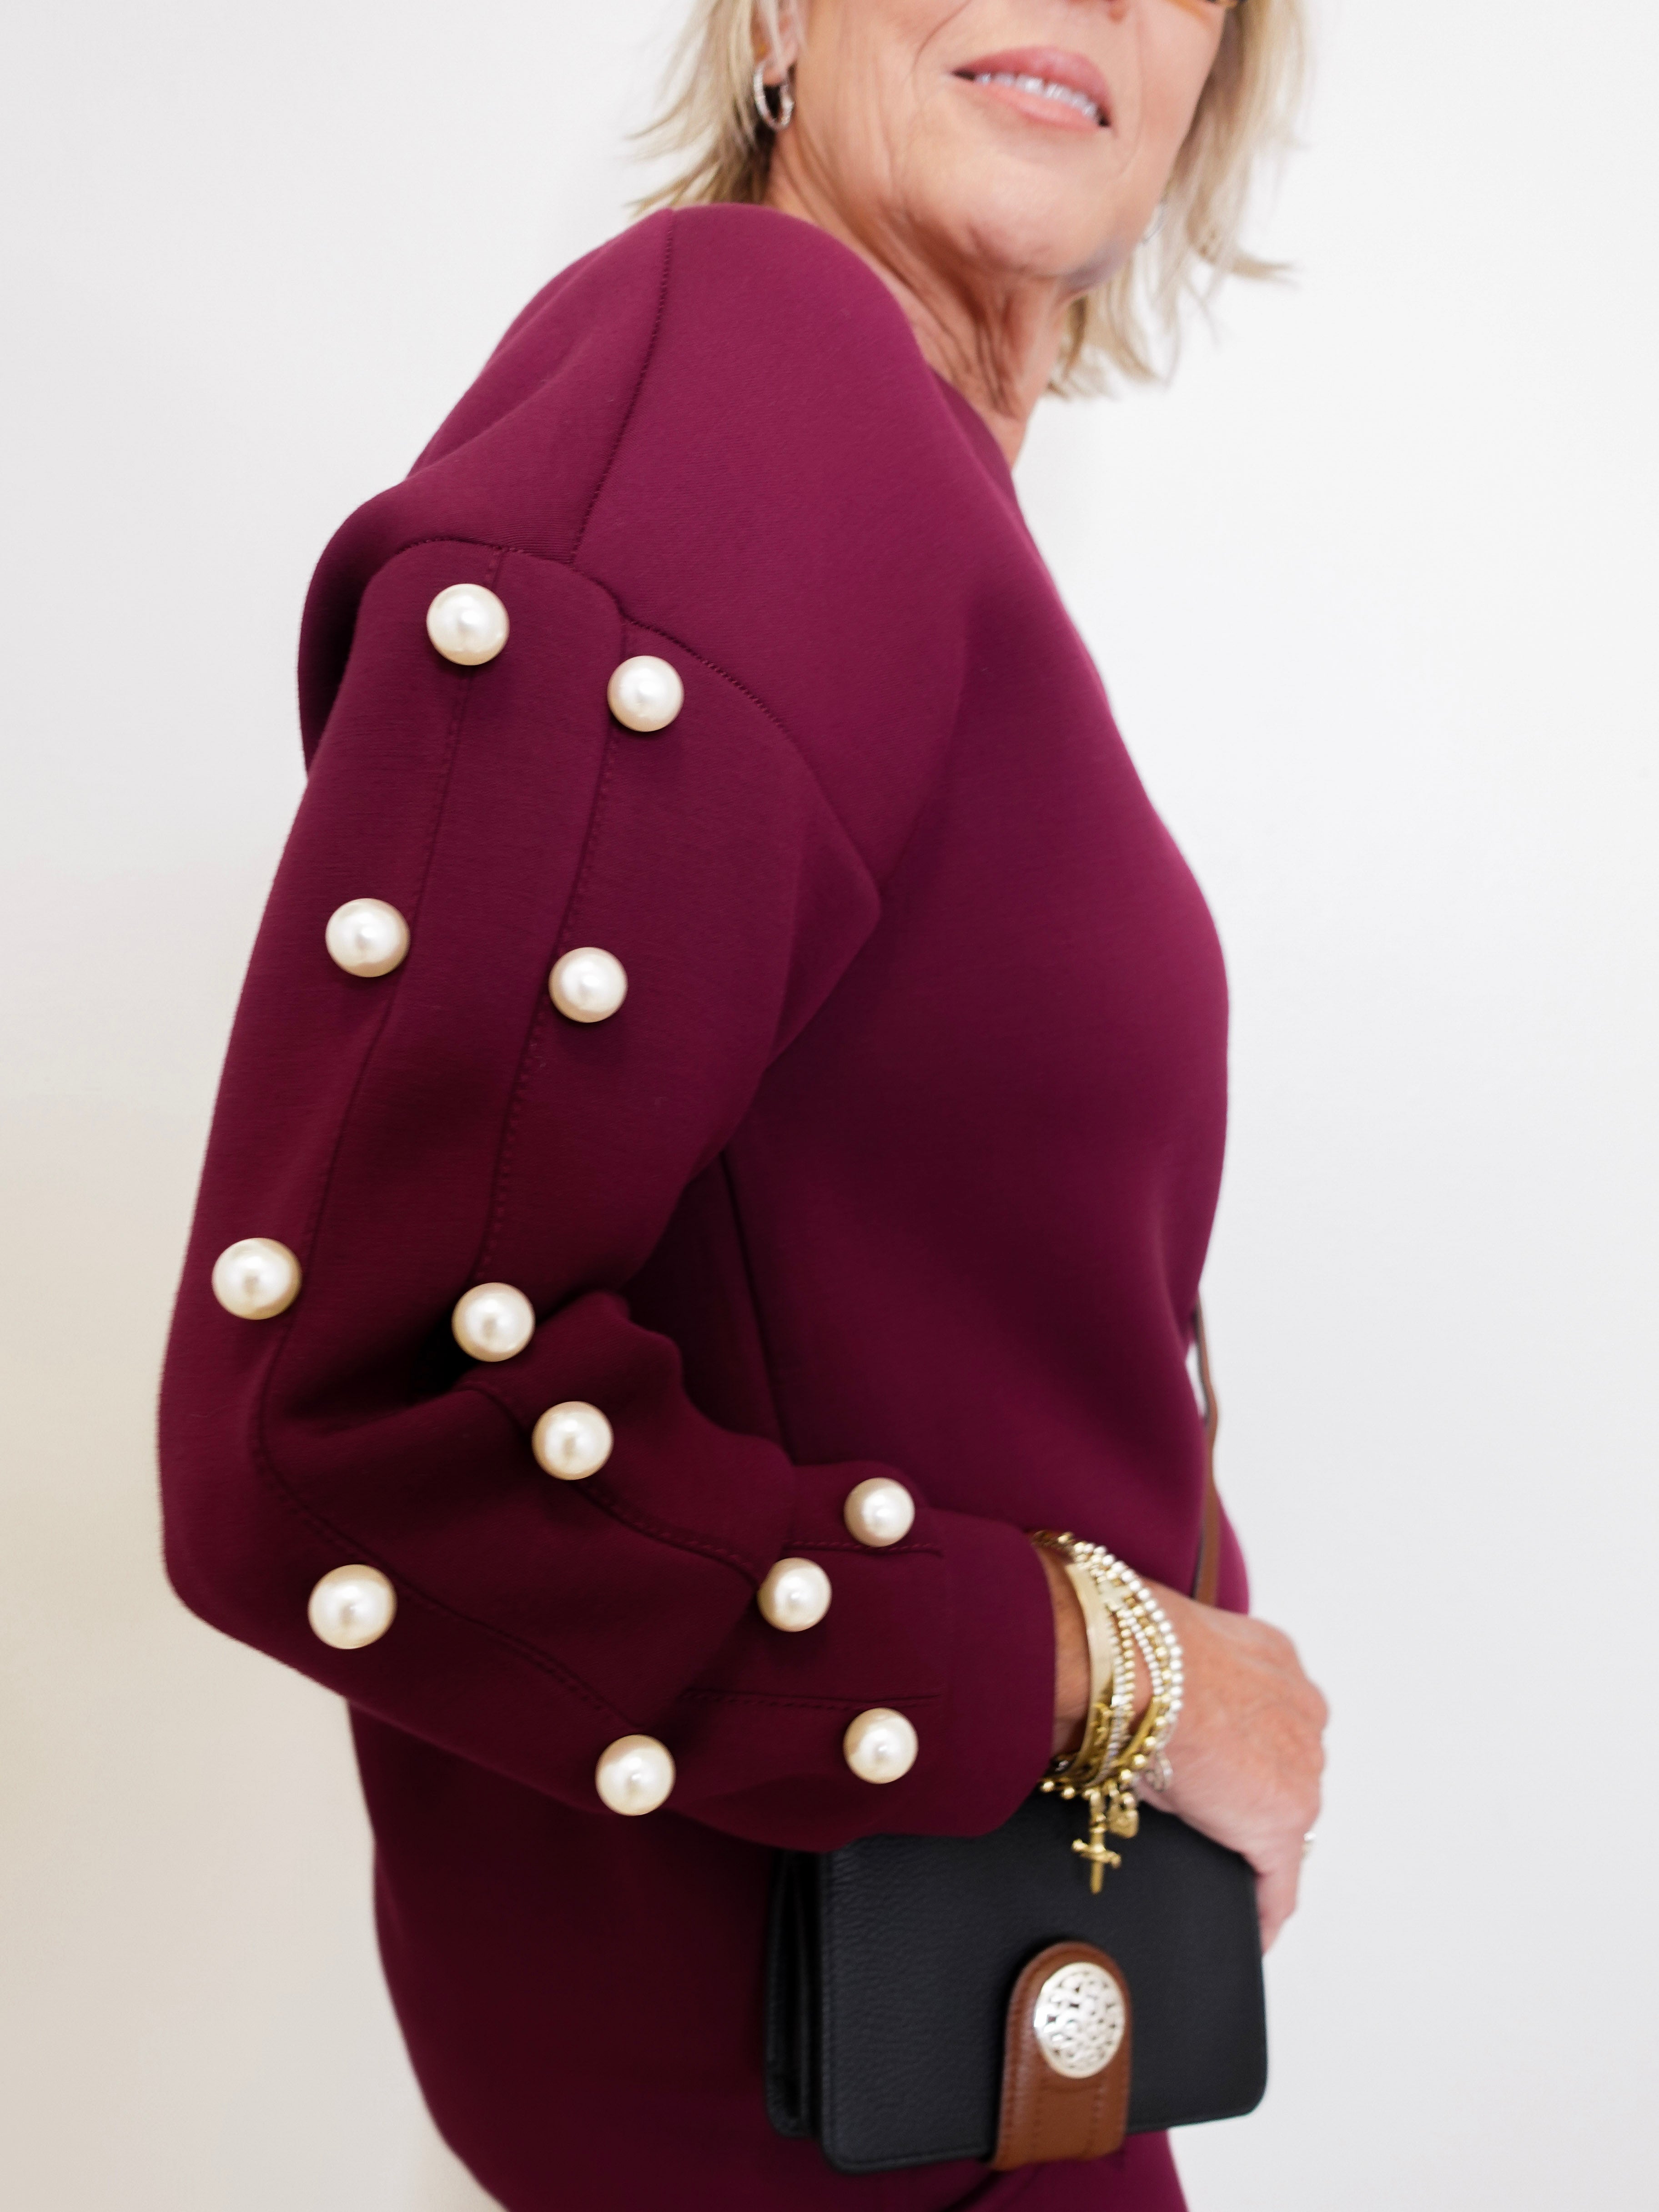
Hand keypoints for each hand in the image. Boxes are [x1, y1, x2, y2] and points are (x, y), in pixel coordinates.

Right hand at [1037, 1546, 1326, 1950]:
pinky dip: (1265, 1907)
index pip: (1275, 1717)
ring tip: (1214, 1859)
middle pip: (1287, 1766)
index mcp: (1275, 1660)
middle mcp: (1300, 1711)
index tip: (1237, 1770)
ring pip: (1282, 1817)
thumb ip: (1184, 1680)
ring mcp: (1299, 1770)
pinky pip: (1279, 1881)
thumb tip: (1144, 1703)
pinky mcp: (1280, 1823)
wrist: (1131, 1665)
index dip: (1252, 1748)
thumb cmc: (1128, 1646)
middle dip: (1253, 1787)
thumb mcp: (1170, 1652)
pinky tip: (1252, 1929)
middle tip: (1209, 1810)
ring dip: (1252, 1834)